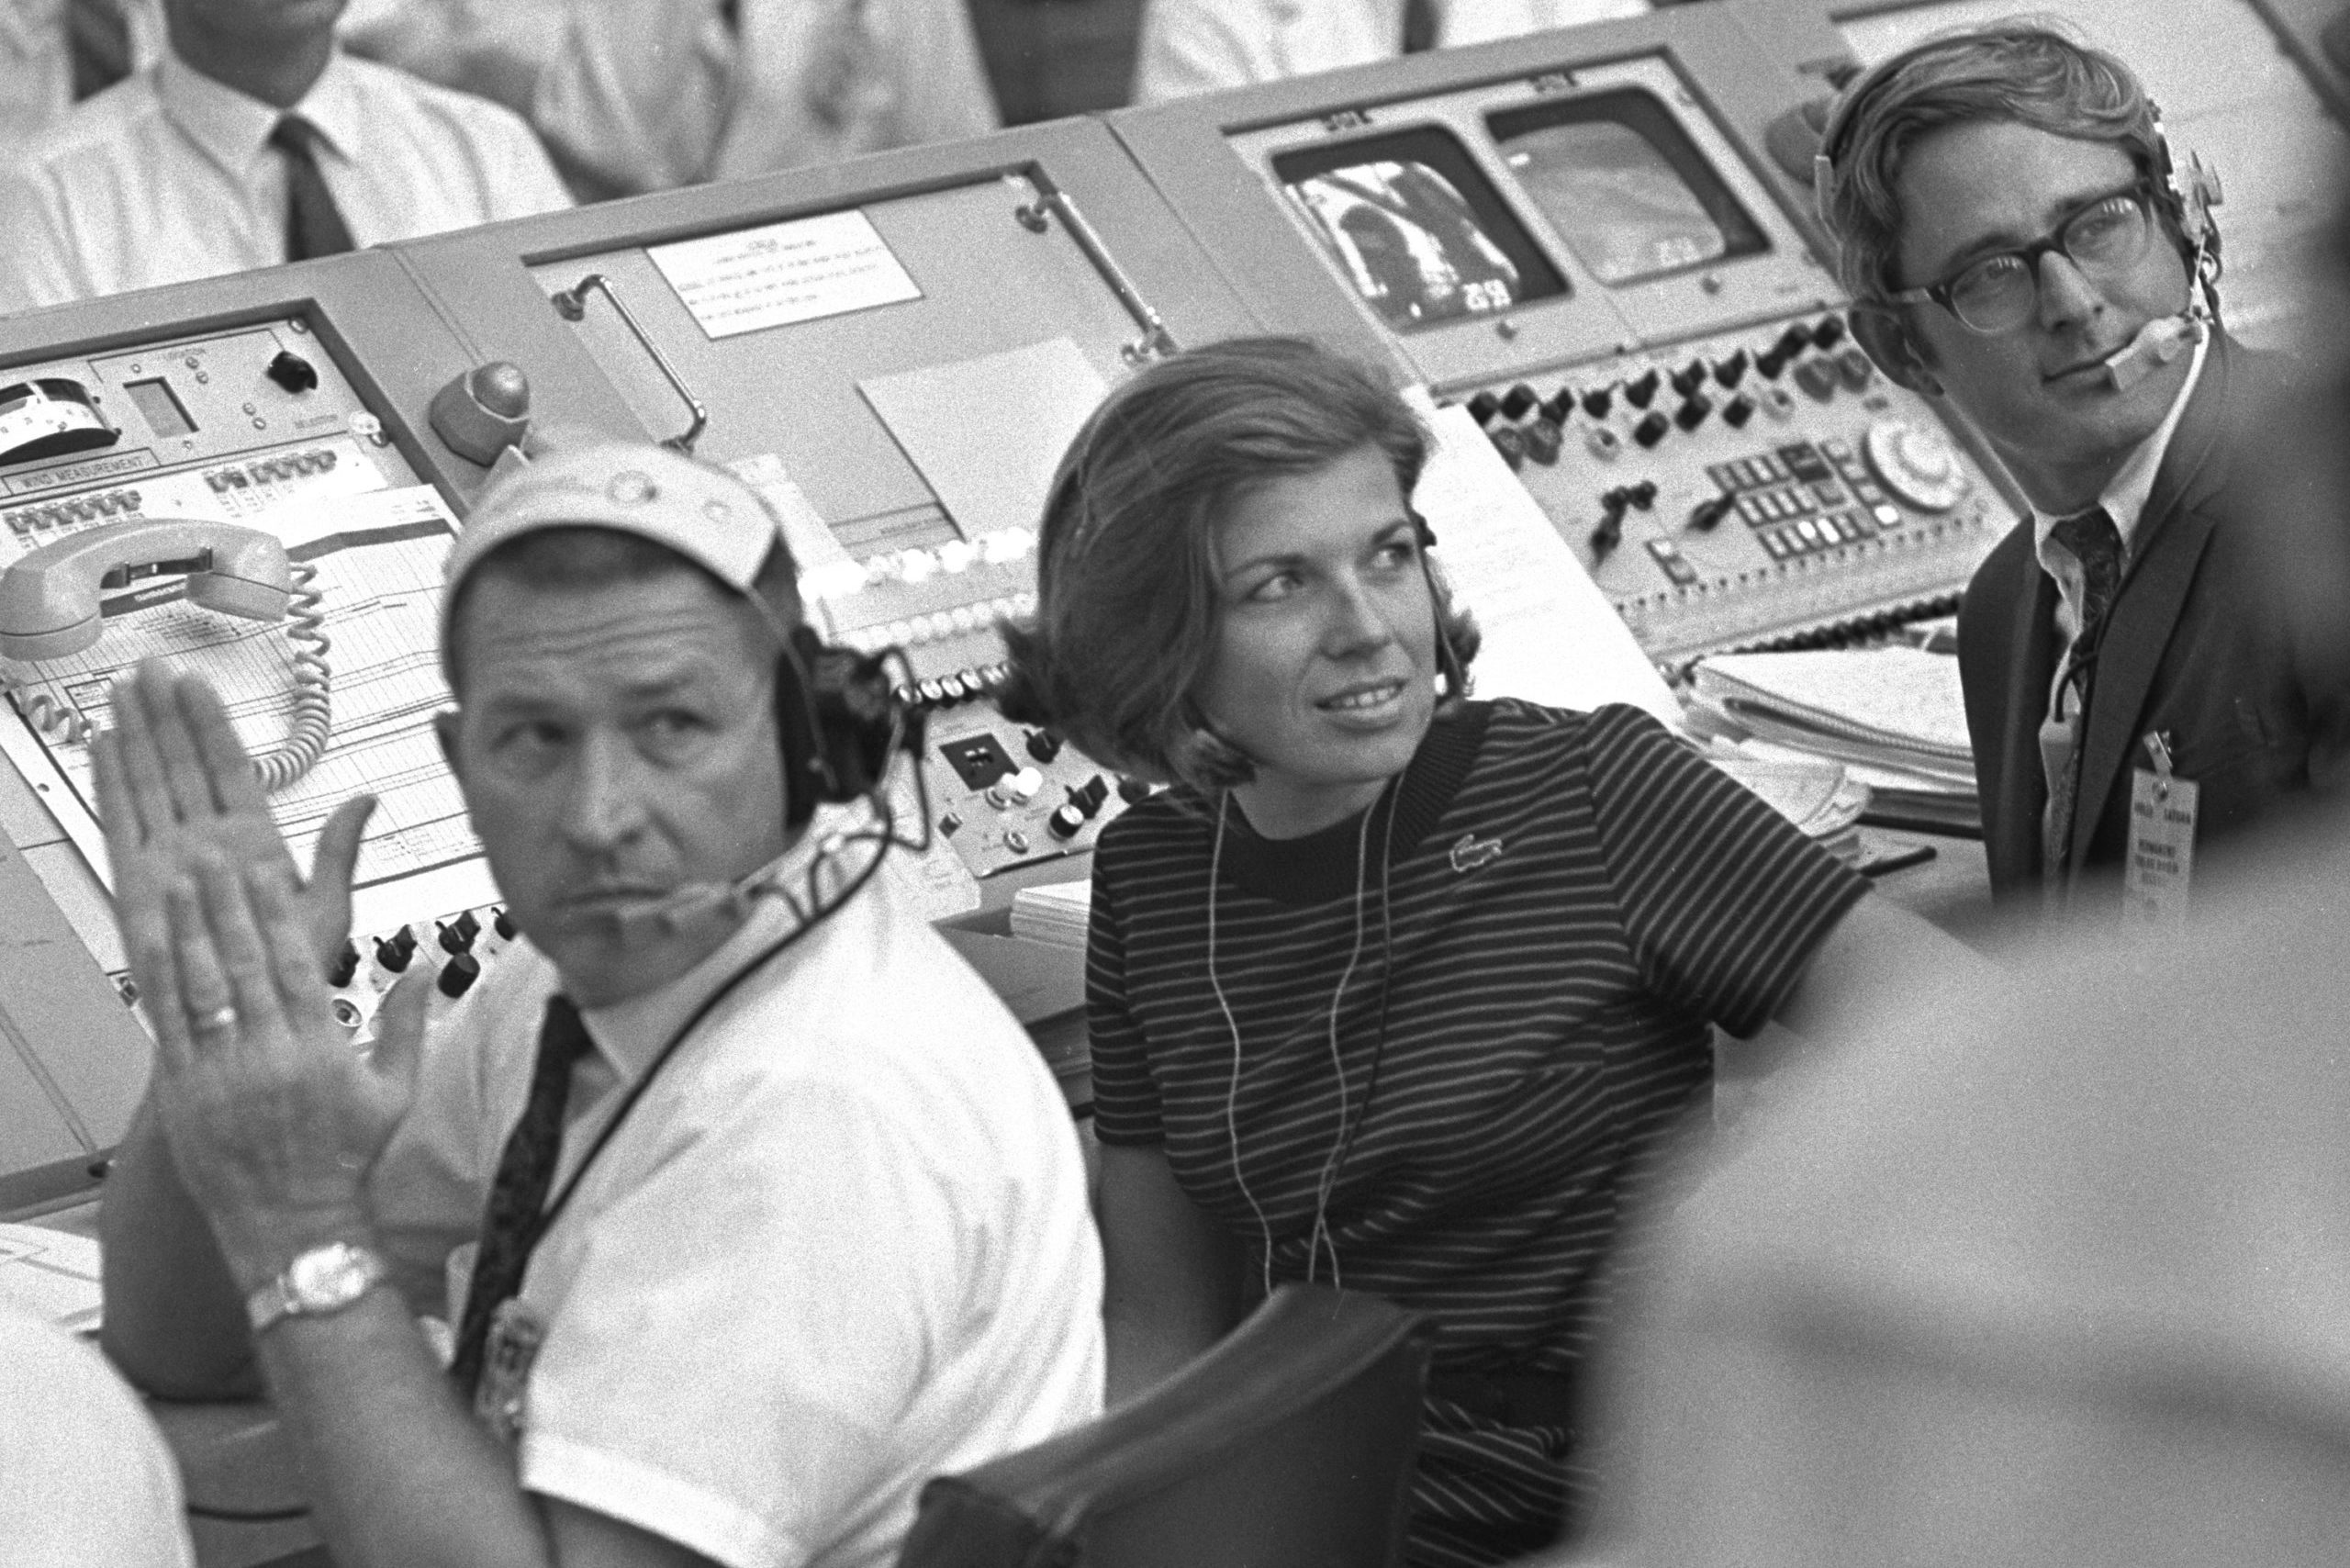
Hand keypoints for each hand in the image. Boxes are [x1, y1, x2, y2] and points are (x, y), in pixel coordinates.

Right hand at [94, 661, 373, 973]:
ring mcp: (170, 858)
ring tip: (122, 689)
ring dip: (135, 734)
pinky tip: (102, 746)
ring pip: (149, 782)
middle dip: (164, 713)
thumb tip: (366, 801)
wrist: (248, 1027)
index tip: (196, 682)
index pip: (229, 766)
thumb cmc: (286, 974)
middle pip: (181, 763)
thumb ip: (339, 850)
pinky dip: (110, 783)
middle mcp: (207, 842)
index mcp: (254, 842)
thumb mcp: (327, 907)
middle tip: (146, 666)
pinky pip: (120, 823)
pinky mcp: (137, 883)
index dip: (211, 722)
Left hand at [129, 847, 429, 1295]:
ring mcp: (223, 1074)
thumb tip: (421, 967)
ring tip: (183, 883)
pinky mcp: (187, 1093)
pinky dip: (163, 981)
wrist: (296, 1225)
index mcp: (320, 1049)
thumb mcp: (393, 1093)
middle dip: (227, 902)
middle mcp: (269, 1056)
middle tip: (215, 855)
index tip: (265, 870)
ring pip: (203, 985)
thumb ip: (405, 1024)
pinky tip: (160, 945)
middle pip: (243, 961)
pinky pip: (171, 1026)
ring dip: (190, 927)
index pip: (293, 962)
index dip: (274, 910)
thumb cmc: (347, 1161)